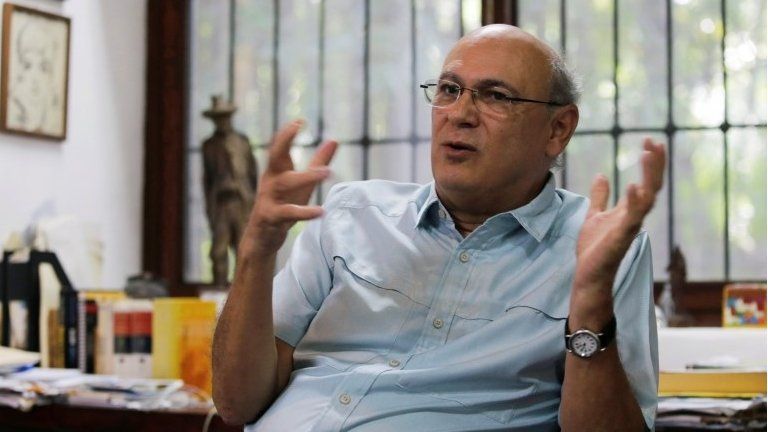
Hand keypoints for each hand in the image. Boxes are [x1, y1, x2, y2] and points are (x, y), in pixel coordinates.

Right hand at [240, 120, 337, 256]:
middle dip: (284, 141)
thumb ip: (318, 162)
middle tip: (298, 126)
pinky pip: (288, 213)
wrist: (260, 239)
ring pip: (285, 183)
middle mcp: (270, 182)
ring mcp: (268, 199)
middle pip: (275, 157)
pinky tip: (320, 211)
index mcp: (276, 171)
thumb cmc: (283, 206)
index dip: (287, 133)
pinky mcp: (271, 218)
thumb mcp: (302, 184)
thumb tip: (334, 140)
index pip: (278, 147)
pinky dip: (304, 212)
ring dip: (306, 176)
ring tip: (327, 172)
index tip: (300, 120)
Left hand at [573, 139, 665, 300]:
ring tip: (649, 154)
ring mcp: (629, 226)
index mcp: (628, 210)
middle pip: (652, 186)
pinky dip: (634, 201)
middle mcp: (634, 216)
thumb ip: (600, 197)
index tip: (649, 141)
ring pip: (647, 198)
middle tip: (654, 142)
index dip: (650, 163)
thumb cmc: (594, 249)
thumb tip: (601, 176)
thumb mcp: (594, 215)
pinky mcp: (621, 237)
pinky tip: (633, 185)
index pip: (645, 181)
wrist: (588, 274)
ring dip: (649, 176)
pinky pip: (632, 217)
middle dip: (655, 164)